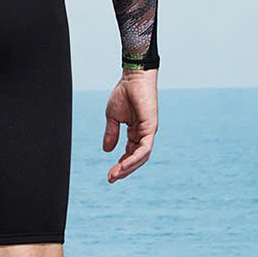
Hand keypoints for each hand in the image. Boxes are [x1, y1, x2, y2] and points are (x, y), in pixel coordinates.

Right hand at [102, 69, 157, 183]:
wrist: (133, 78)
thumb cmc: (124, 93)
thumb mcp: (112, 117)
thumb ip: (111, 133)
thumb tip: (107, 151)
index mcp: (136, 132)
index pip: (130, 153)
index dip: (120, 165)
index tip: (109, 175)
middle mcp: (144, 134)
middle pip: (137, 158)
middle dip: (124, 170)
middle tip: (111, 179)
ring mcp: (149, 132)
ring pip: (142, 156)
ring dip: (129, 167)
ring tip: (116, 174)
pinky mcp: (151, 128)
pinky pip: (144, 148)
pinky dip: (135, 158)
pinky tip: (125, 164)